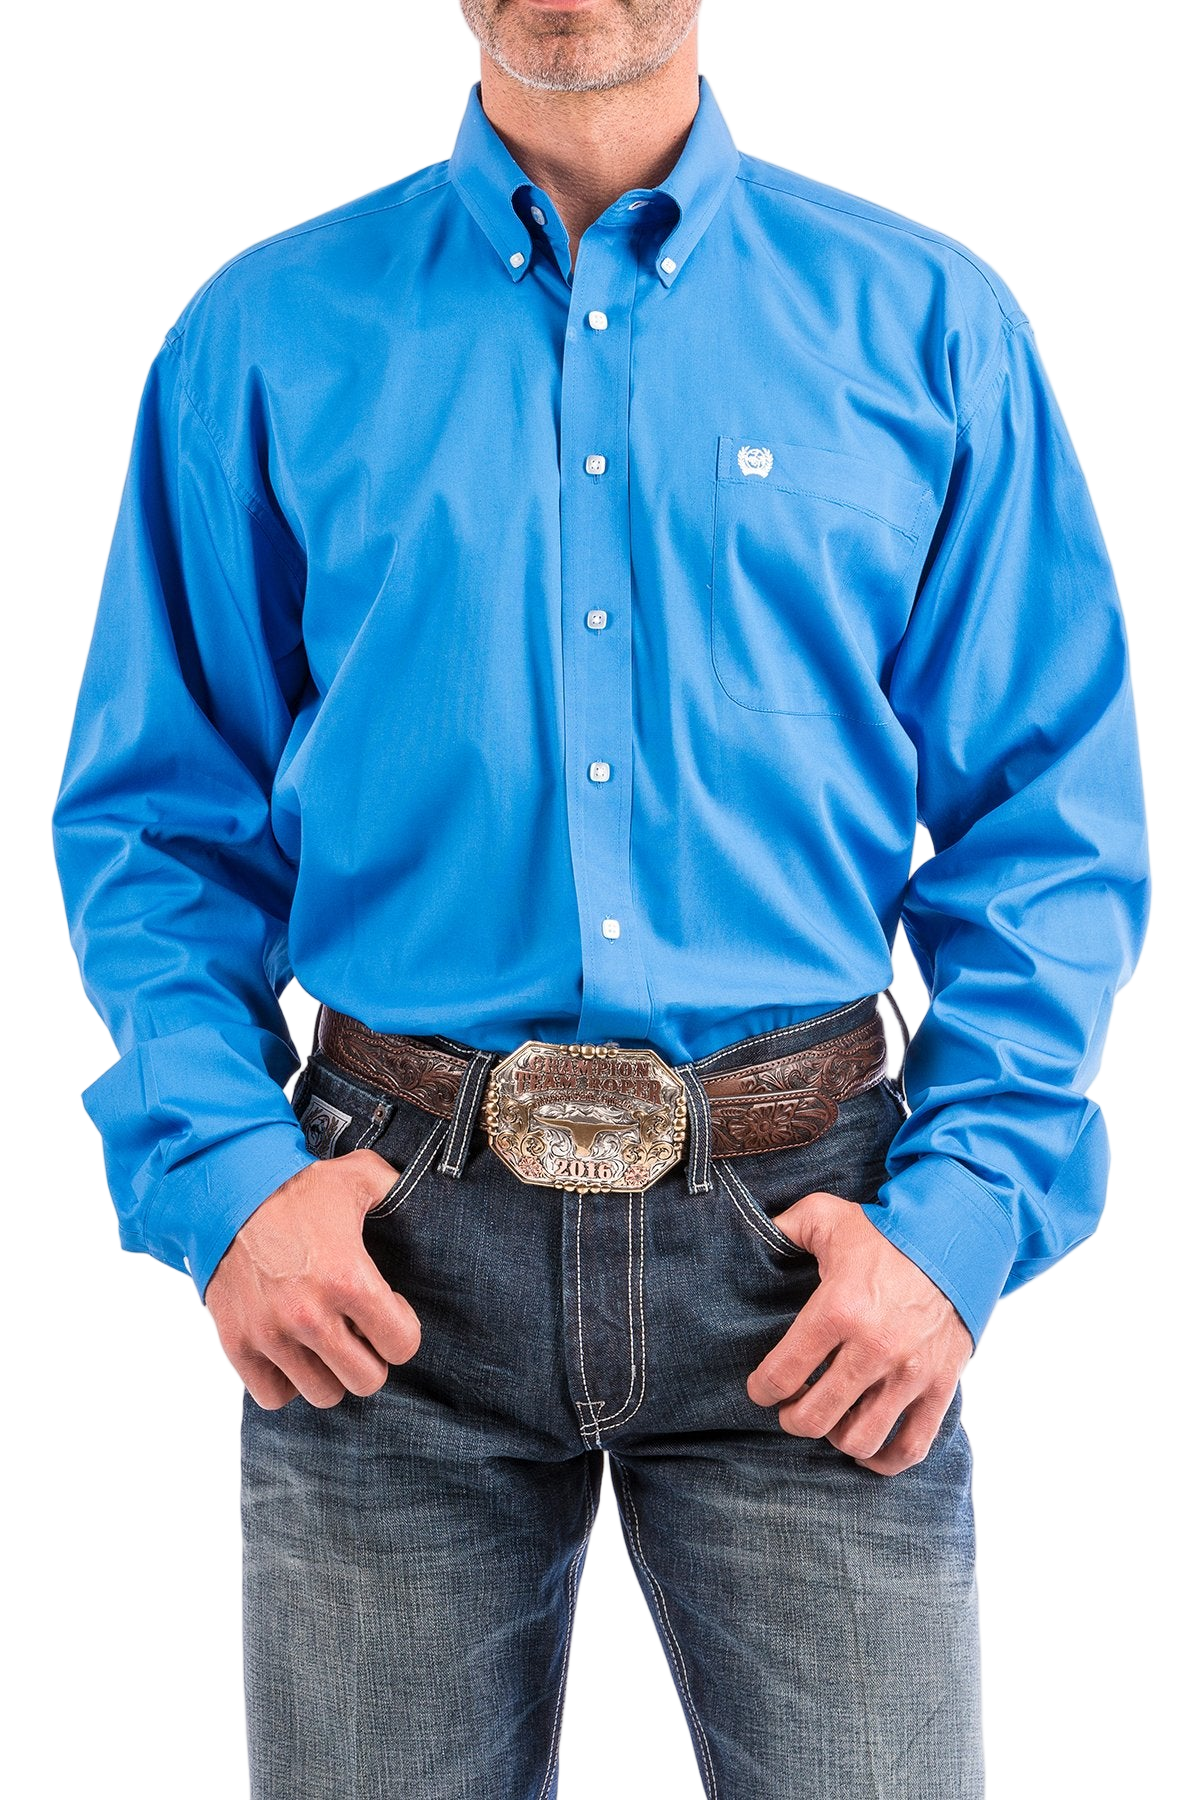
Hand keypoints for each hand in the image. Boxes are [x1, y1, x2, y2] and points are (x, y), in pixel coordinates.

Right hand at [204, 1150, 420, 1410]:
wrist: (225, 1190)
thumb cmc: (297, 1187)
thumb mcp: (360, 1176)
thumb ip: (399, 1191)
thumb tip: (430, 1199)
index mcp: (349, 1279)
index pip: (403, 1345)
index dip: (402, 1328)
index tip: (388, 1309)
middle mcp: (310, 1316)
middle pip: (366, 1381)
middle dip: (370, 1357)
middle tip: (358, 1331)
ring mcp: (271, 1335)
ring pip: (323, 1394)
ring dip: (330, 1372)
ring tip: (325, 1341)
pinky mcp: (237, 1345)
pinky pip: (273, 1396)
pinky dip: (285, 1382)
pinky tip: (292, 1352)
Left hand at [746, 1190, 972, 1475]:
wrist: (957, 1238)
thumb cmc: (886, 1231)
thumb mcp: (826, 1216)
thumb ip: (784, 1227)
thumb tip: (752, 1237)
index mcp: (839, 1308)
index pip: (783, 1373)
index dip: (762, 1389)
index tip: (761, 1389)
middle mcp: (874, 1347)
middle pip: (815, 1417)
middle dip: (792, 1419)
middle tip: (790, 1407)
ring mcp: (911, 1372)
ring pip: (859, 1439)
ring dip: (835, 1437)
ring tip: (829, 1419)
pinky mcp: (941, 1386)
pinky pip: (912, 1446)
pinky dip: (884, 1459)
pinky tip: (866, 1450)